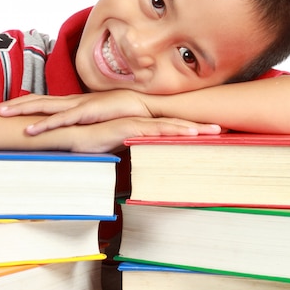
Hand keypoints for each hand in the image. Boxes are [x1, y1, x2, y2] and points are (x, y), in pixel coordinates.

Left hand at [0, 90, 156, 134]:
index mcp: (72, 103)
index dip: (22, 104)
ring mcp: (78, 105)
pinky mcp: (88, 112)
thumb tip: (72, 137)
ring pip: (43, 106)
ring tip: (0, 114)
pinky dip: (44, 123)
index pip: (42, 102)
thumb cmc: (123, 113)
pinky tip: (29, 130)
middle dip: (12, 104)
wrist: (146, 106)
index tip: (2, 109)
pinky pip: (62, 119)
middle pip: (36, 100)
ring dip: (20, 110)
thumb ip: (84, 127)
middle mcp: (71, 101)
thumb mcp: (97, 122)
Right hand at [65, 117, 221, 152]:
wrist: (67, 137)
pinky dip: (171, 131)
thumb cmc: (89, 144)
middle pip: (174, 124)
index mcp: (140, 127)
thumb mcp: (117, 151)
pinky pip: (153, 130)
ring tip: (212, 132)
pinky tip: (187, 133)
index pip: (169, 129)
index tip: (211, 135)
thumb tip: (146, 167)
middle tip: (223, 130)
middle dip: (199, 127)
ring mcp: (133, 122)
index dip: (190, 131)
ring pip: (168, 125)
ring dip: (191, 128)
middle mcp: (139, 122)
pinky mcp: (125, 128)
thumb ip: (134, 154)